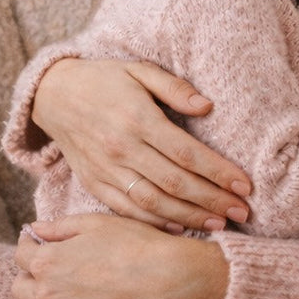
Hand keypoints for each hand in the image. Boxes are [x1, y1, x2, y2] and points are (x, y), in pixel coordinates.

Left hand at [12, 215, 228, 298]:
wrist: (166, 278)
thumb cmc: (135, 244)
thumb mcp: (97, 223)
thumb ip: (60, 226)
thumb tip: (34, 229)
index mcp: (47, 259)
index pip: (20, 254)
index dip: (28, 247)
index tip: (40, 246)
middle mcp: (45, 291)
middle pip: (18, 288)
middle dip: (30, 278)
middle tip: (50, 274)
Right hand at [33, 58, 251, 231]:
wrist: (53, 95)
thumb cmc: (105, 79)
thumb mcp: (139, 70)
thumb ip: (174, 87)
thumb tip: (207, 106)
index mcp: (138, 119)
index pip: (187, 153)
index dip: (219, 172)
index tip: (245, 186)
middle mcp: (122, 149)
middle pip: (175, 182)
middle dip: (212, 201)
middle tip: (243, 212)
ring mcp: (106, 170)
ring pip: (153, 201)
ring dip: (189, 217)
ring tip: (220, 225)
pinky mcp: (94, 183)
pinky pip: (126, 209)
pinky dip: (154, 222)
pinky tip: (180, 228)